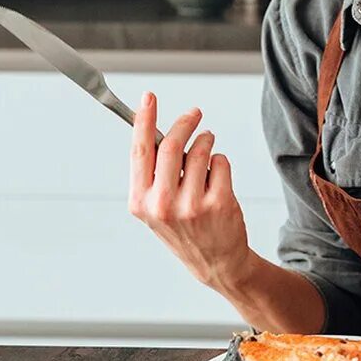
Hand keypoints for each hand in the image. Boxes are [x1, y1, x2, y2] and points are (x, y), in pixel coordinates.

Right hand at [128, 91, 251, 290]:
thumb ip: (153, 173)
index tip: (149, 97)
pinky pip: (220, 162)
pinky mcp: (218, 203)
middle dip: (185, 122)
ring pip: (200, 151)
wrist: (216, 262)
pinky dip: (220, 162)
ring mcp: (191, 205)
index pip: (139, 151)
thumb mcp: (156, 207)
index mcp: (140, 202)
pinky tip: (217, 177)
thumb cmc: (184, 228)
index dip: (143, 119)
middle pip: (171, 145)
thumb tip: (155, 129)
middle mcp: (162, 204)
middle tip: (195, 114)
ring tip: (208, 149)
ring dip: (206, 142)